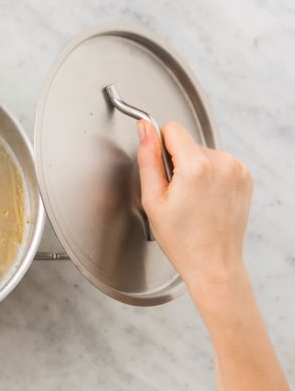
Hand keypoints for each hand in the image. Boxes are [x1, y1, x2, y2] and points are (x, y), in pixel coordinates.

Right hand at [137, 121, 253, 289]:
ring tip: (191, 200)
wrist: (213, 262)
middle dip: (177, 163)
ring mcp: (237, 169)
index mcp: (196, 166)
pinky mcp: (245, 176)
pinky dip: (209, 176)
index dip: (159, 147)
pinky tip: (205, 200)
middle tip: (175, 195)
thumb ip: (148, 158)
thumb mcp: (152, 199)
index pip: (172, 129)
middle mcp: (222, 162)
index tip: (161, 171)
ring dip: (194, 169)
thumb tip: (145, 128)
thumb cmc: (182, 239)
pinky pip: (218, 163)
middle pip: (187, 143)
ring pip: (202, 153)